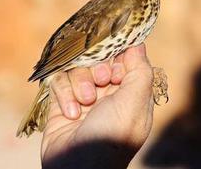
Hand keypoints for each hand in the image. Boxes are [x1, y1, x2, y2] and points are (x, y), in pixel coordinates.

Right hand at [41, 44, 153, 167]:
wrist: (77, 168)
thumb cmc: (112, 137)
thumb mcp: (134, 103)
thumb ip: (140, 71)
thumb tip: (138, 44)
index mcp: (130, 93)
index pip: (125, 59)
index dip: (119, 58)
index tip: (116, 67)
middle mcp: (108, 93)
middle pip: (99, 60)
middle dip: (98, 69)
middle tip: (101, 81)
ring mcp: (84, 97)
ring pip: (78, 68)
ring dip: (80, 84)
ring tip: (84, 104)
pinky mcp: (62, 102)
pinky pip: (60, 81)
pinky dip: (64, 95)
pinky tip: (71, 114)